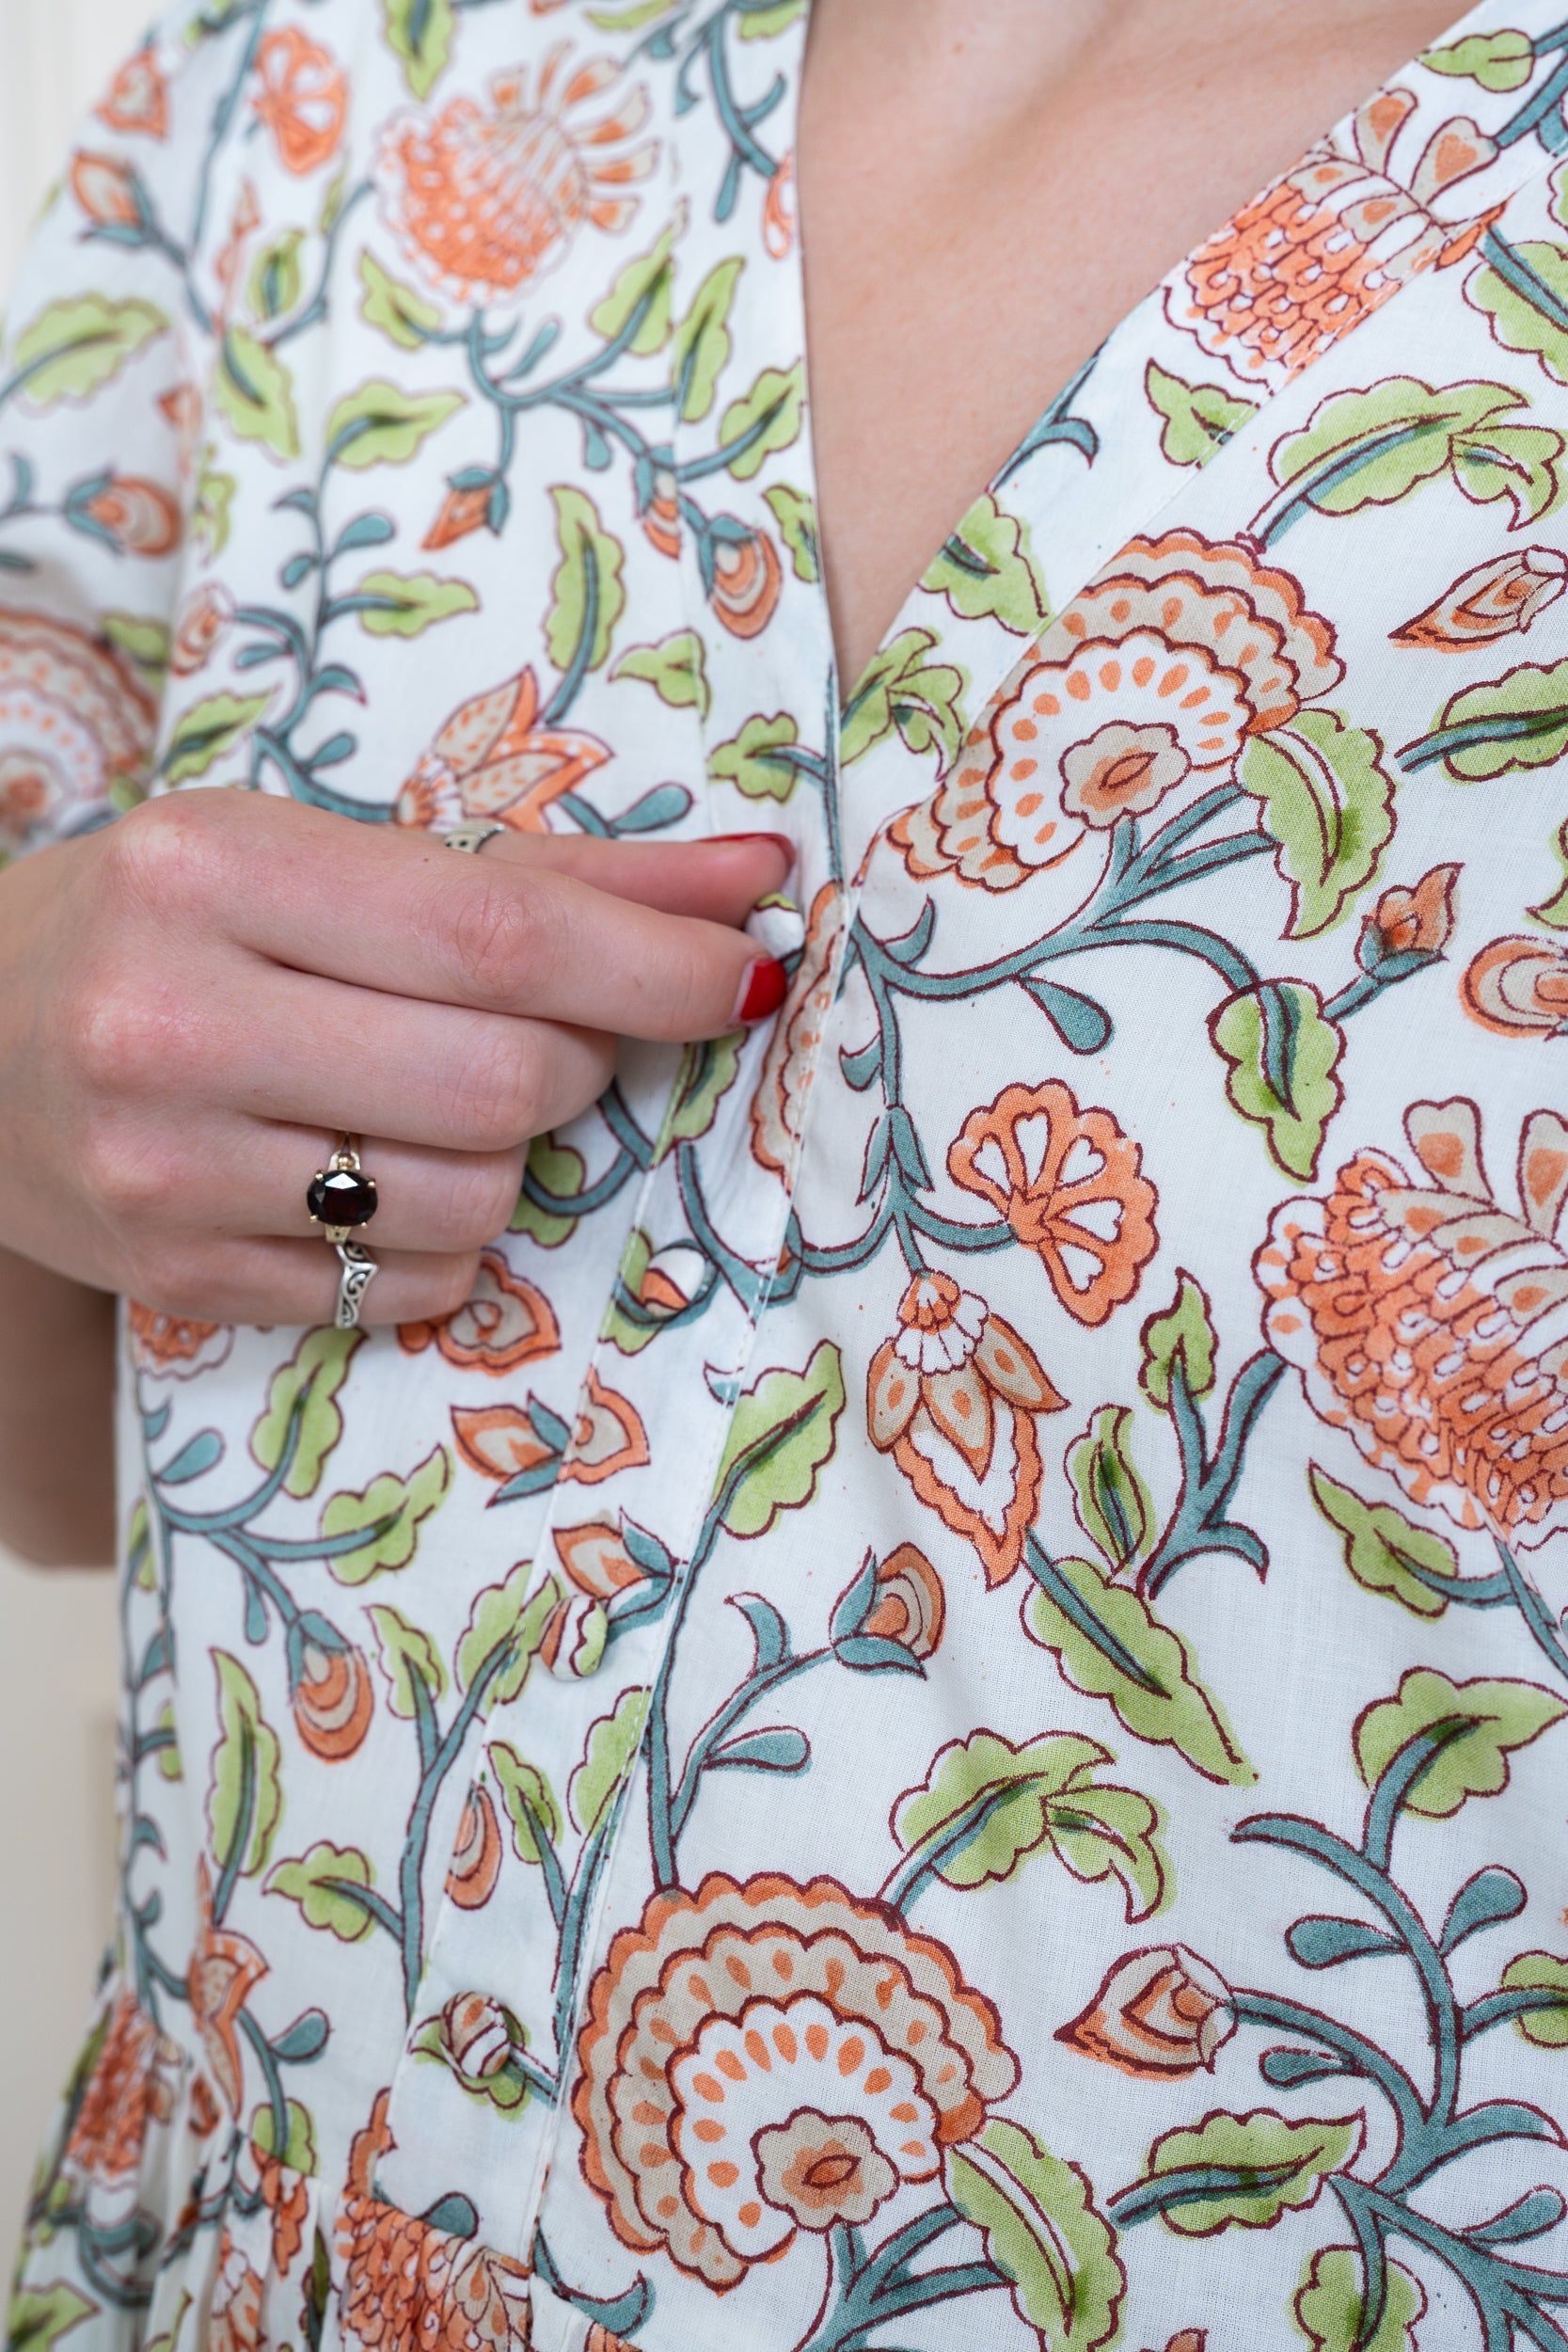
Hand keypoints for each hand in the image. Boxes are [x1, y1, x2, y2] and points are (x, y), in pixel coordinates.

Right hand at [2, 791, 790, 1326]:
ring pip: (470, 1198)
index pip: (496, 936)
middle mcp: (171, 1023)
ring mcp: (163, 1171)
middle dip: (574, 1060)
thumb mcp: (317, 853)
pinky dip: (439, 1235)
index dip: (653, 965)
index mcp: (213, 874)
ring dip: (507, 1154)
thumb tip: (755, 882)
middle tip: (535, 1029)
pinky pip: (406, 1285)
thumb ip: (540, 872)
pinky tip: (366, 1174)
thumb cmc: (170, 921)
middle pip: (504, 1083)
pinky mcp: (176, 1279)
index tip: (749, 969)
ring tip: (425, 1097)